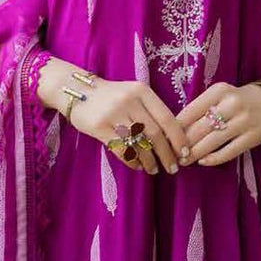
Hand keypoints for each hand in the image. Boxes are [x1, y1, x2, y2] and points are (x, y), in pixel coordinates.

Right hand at [67, 75, 187, 175]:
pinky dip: (132, 161)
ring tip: (154, 169)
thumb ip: (150, 111)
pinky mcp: (99, 126)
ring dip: (150, 161)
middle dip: (167, 154)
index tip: (185, 154)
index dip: (178, 138)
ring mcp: (113, 113)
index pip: (167, 118)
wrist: (76, 90)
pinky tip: (137, 165)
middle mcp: (129, 101)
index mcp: (142, 92)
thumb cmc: (111, 96)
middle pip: (155, 133)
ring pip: (139, 143)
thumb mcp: (133, 94)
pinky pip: (121, 149)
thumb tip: (172, 139)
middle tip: (172, 168)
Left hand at [176, 80, 260, 166]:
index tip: (164, 139)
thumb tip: (174, 130)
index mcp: (219, 91)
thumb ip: (199, 109)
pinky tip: (203, 161)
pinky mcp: (253, 137)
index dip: (175, 128)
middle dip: (183, 144)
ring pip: (213, 141)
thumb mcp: (218, 96)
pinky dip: (214, 158)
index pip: (190, 111)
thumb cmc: (236, 100)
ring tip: (183, 161)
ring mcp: (244, 121)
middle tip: (170, 154)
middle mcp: (232, 104)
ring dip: (195, 153)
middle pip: (200, 128)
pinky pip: (229, 151)